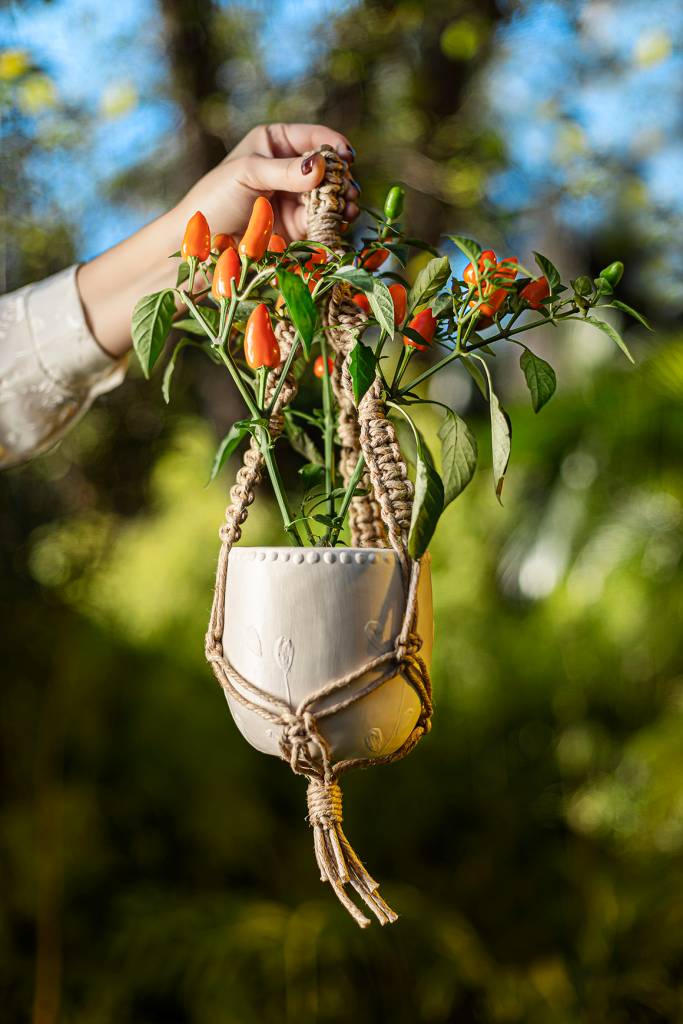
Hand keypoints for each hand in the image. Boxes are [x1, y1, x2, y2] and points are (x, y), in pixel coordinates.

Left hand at [174, 123, 359, 240]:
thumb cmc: (215, 199)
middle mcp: (288, 168)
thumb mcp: (248, 174)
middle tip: (350, 190)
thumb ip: (285, 170)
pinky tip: (342, 223)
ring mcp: (294, 198)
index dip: (333, 145)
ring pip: (329, 196)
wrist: (199, 243)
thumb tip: (322, 165)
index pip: (312, 138)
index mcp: (274, 143)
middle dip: (342, 178)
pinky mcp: (297, 227)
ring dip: (343, 202)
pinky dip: (335, 222)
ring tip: (349, 208)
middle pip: (328, 168)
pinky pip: (323, 221)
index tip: (347, 157)